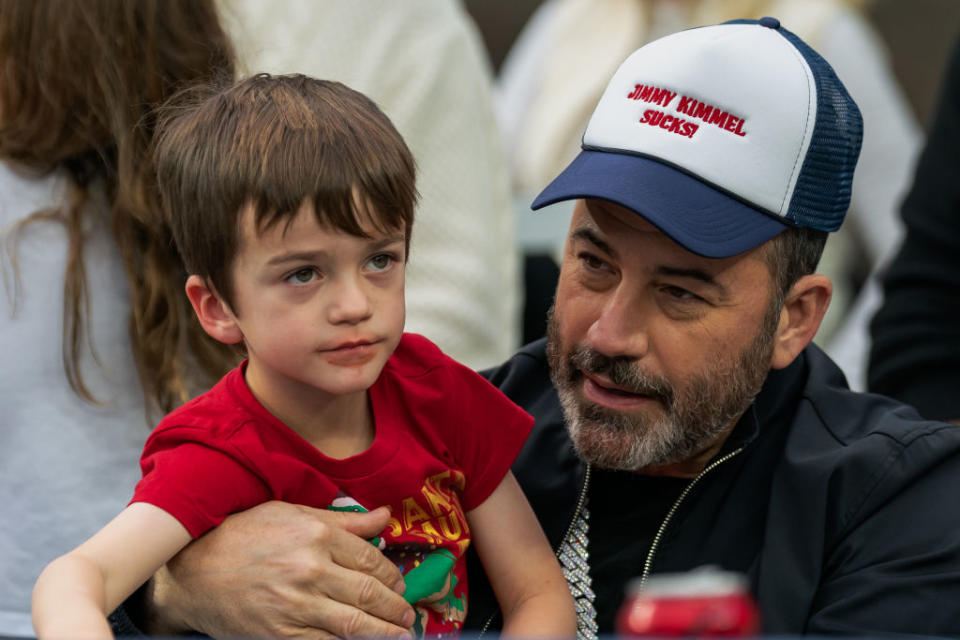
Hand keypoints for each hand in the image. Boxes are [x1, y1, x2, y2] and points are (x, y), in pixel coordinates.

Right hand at [143, 501, 414, 637]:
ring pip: (355, 624)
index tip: (400, 586)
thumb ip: (344, 520)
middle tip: (408, 617)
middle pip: (370, 594)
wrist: (191, 572)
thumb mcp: (292, 514)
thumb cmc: (242, 535)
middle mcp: (310, 569)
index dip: (393, 577)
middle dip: (396, 608)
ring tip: (400, 636)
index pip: (371, 560)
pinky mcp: (281, 634)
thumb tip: (385, 515)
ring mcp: (296, 605)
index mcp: (316, 535)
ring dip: (384, 633)